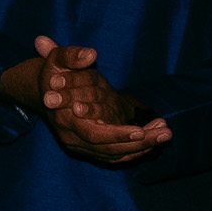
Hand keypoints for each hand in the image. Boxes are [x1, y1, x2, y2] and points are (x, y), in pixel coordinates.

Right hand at [30, 36, 168, 167]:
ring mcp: (80, 147)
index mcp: (64, 119)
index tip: (139, 130)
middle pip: (109, 149)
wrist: (45, 92)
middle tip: (166, 133)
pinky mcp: (89, 149)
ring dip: (143, 147)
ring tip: (166, 133)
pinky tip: (155, 141)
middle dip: (140, 143)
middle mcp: (71, 138)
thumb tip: (90, 54)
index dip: (116, 134)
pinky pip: (115, 156)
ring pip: (115, 155)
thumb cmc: (53, 73)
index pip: (93, 133)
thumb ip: (71, 55)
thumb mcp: (56, 59)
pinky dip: (136, 151)